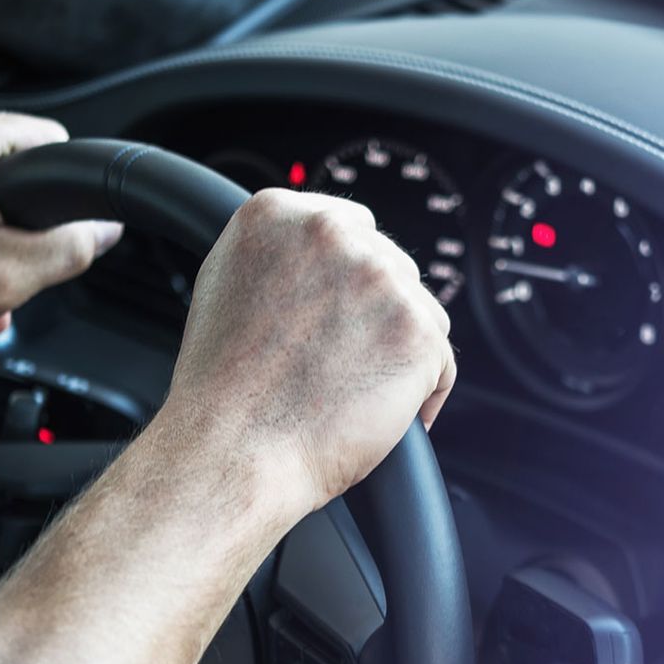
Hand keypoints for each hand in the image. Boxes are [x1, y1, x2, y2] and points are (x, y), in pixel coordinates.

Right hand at [160, 188, 456, 514]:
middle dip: (375, 313)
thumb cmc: (222, 387)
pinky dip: (423, 393)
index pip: (351, 227)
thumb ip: (279, 253)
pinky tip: (385, 414)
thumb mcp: (227, 284)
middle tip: (340, 364)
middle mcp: (332, 233)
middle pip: (389, 265)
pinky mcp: (418, 331)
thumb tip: (322, 254)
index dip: (347, 281)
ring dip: (399, 348)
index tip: (336, 317)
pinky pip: (441, 361)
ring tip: (355, 392)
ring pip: (419, 309)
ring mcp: (381, 279)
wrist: (233, 448)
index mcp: (278, 214)